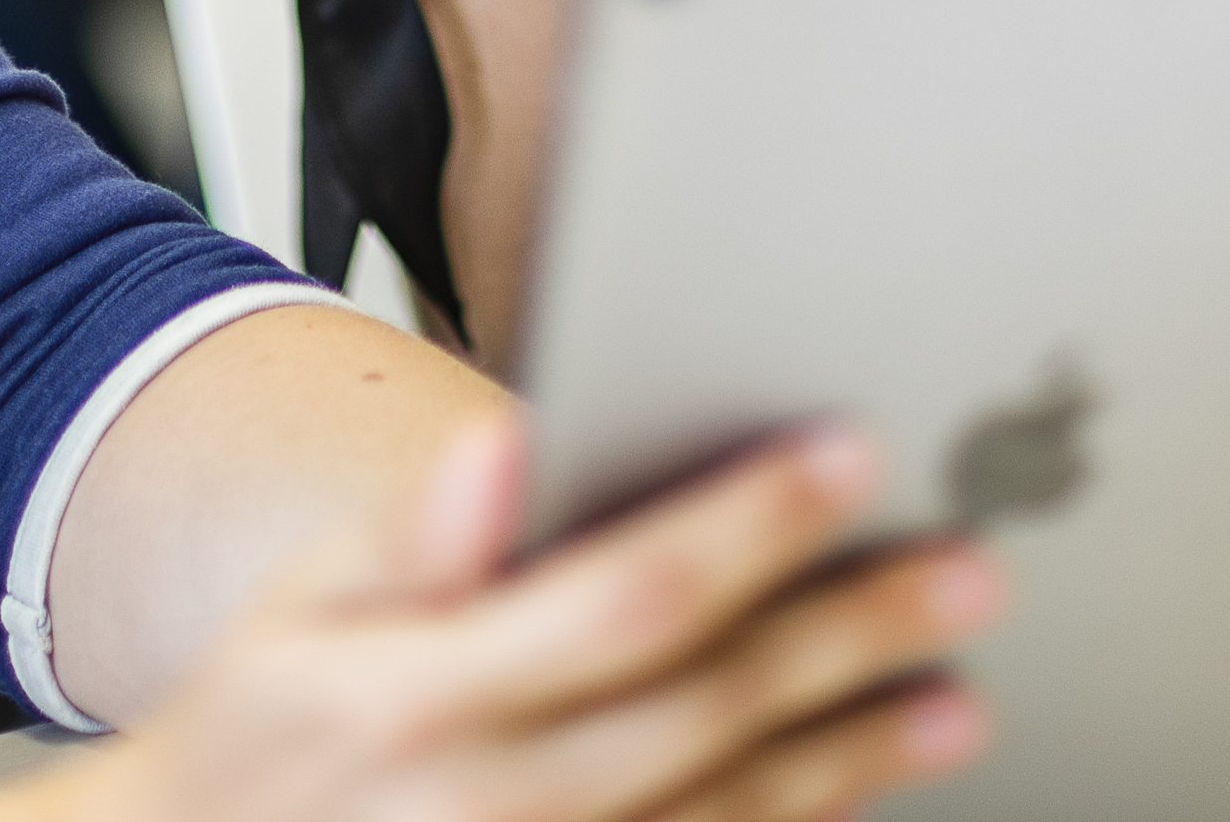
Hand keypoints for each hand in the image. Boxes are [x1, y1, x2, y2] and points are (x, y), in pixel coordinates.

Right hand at [31, 419, 997, 821]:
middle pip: (710, 710)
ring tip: (953, 700)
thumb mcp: (300, 607)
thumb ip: (416, 531)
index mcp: (424, 694)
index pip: (628, 595)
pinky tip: (851, 806)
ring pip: (726, 818)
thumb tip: (507, 444)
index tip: (849, 454)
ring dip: (851, 758)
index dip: (750, 522)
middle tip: (967, 577)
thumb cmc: (261, 734)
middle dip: (848, 636)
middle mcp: (490, 806)